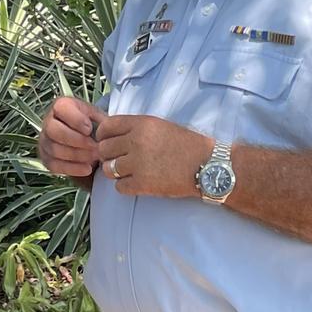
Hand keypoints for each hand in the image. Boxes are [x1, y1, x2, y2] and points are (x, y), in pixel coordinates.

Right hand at [38, 97, 106, 178]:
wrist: (86, 141)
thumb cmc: (91, 125)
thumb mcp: (98, 117)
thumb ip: (101, 121)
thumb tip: (107, 130)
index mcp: (61, 106)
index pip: (61, 108)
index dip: (75, 120)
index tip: (90, 129)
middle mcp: (48, 122)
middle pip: (54, 130)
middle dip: (76, 140)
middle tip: (95, 147)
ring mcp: (45, 141)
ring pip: (55, 150)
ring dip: (77, 156)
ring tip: (94, 157)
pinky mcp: (46, 158)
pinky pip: (55, 166)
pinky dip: (72, 169)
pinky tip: (87, 169)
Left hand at [95, 115, 210, 197]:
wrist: (208, 165)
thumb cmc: (187, 144)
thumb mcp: (160, 126)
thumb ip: (136, 128)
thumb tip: (112, 134)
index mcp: (141, 124)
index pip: (106, 127)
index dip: (104, 135)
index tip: (109, 141)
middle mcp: (136, 141)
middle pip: (103, 149)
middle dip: (108, 155)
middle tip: (119, 159)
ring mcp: (138, 163)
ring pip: (108, 169)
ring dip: (115, 172)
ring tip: (129, 172)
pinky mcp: (143, 184)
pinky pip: (119, 187)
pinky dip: (126, 186)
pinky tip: (137, 182)